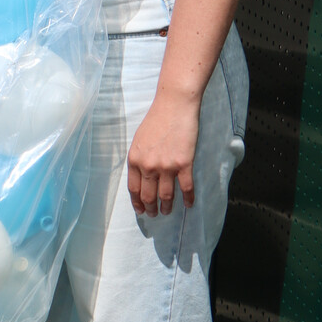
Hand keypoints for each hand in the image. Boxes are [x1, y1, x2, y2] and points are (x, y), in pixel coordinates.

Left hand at [127, 88, 200, 216]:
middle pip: (148, 195)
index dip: (137, 202)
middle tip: (154, 214)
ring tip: (167, 212)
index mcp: (134, 160)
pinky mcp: (184, 164)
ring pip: (166, 196)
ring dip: (167, 207)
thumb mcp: (139, 140)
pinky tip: (189, 205)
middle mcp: (148, 166)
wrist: (174, 106)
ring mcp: (166, 166)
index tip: (141, 209)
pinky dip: (188, 199)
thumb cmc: (156, 120)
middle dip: (151, 208)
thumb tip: (142, 177)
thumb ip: (139, 159)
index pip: (133, 189)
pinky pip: (186, 188)